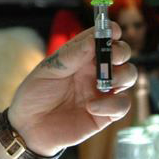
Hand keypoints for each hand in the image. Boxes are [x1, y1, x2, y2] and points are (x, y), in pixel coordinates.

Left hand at [7, 23, 136, 156]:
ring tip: (103, 84)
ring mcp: (103, 91)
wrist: (28, 128)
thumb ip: (72, 55)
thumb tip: (94, 39)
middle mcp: (96, 70)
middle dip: (122, 52)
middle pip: (122, 54)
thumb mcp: (49, 70)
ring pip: (129, 75)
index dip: (112, 31)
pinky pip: (122, 105)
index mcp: (82, 55)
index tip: (113, 31)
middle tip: (112, 57)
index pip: (103, 37)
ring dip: (121, 76)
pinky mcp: (105, 114)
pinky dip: (112, 105)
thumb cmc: (35, 94)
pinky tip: (91, 107)